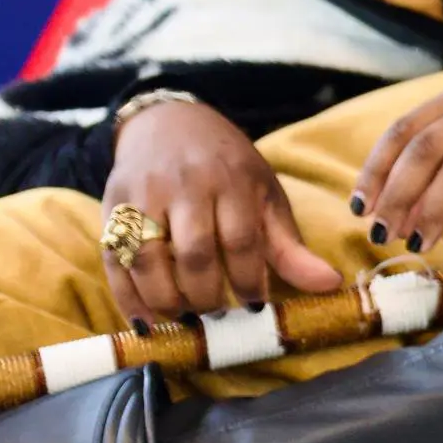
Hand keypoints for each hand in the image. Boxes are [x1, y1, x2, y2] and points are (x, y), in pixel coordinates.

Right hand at [103, 96, 342, 323]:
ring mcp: (142, 195)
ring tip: (186, 316)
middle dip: (206, 295)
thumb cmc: (227, 168)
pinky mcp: (111, 206)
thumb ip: (290, 246)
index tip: (254, 304)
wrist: (168, 123)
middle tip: (217, 312)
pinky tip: (146, 319)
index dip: (249, 279)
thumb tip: (330, 284)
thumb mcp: (264, 196)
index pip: (241, 240)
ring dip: (166, 300)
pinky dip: (127, 296)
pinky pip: (113, 259)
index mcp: (230, 180)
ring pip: (147, 259)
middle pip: (193, 253)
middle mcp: (183, 185)